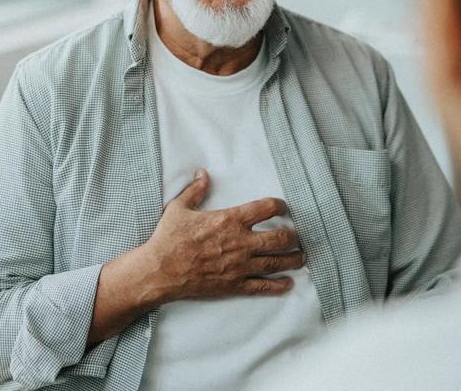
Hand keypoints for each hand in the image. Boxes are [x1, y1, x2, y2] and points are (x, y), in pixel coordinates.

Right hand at [142, 169, 304, 302]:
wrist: (159, 271)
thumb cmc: (168, 239)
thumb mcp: (179, 208)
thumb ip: (195, 191)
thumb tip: (202, 174)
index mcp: (229, 220)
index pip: (265, 208)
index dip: (279, 206)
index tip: (282, 207)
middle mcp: (240, 242)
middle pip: (280, 238)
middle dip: (292, 236)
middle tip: (295, 236)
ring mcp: (240, 266)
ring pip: (276, 262)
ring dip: (293, 259)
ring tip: (301, 257)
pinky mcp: (235, 285)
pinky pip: (263, 286)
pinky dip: (278, 285)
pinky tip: (288, 283)